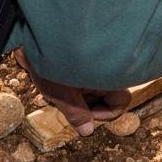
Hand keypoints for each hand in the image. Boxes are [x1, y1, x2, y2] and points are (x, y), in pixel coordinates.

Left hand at [14, 47, 129, 135]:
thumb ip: (77, 114)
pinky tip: (58, 77)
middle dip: (87, 104)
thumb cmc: (53, 59)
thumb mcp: (61, 93)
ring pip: (95, 87)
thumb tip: (88, 131)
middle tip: (68, 99)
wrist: (40, 30)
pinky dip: (75, 81)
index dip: (103, 114)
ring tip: (59, 86)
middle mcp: (106, 70)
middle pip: (107, 98)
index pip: (121, 104)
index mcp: (108, 78)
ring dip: (80, 92)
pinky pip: (87, 77)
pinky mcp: (86, 58)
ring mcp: (96, 64)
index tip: (83, 111)